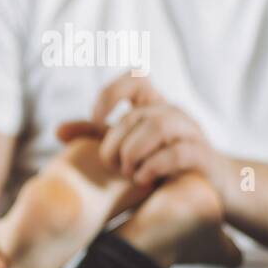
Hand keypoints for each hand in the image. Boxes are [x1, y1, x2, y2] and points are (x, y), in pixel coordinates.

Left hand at [76, 75, 228, 193]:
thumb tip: (58, 130)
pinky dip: (154, 166)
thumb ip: (96, 136)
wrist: (209, 189)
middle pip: (136, 115)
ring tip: (128, 173)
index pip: (135, 78)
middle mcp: (173, 113)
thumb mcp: (127, 147)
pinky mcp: (204, 156)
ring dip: (133, 152)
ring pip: (157, 126)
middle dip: (115, 143)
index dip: (111, 94)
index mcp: (154, 107)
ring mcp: (192, 132)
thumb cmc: (161, 165)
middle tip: (111, 165)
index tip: (97, 119)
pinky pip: (178, 152)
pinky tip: (143, 179)